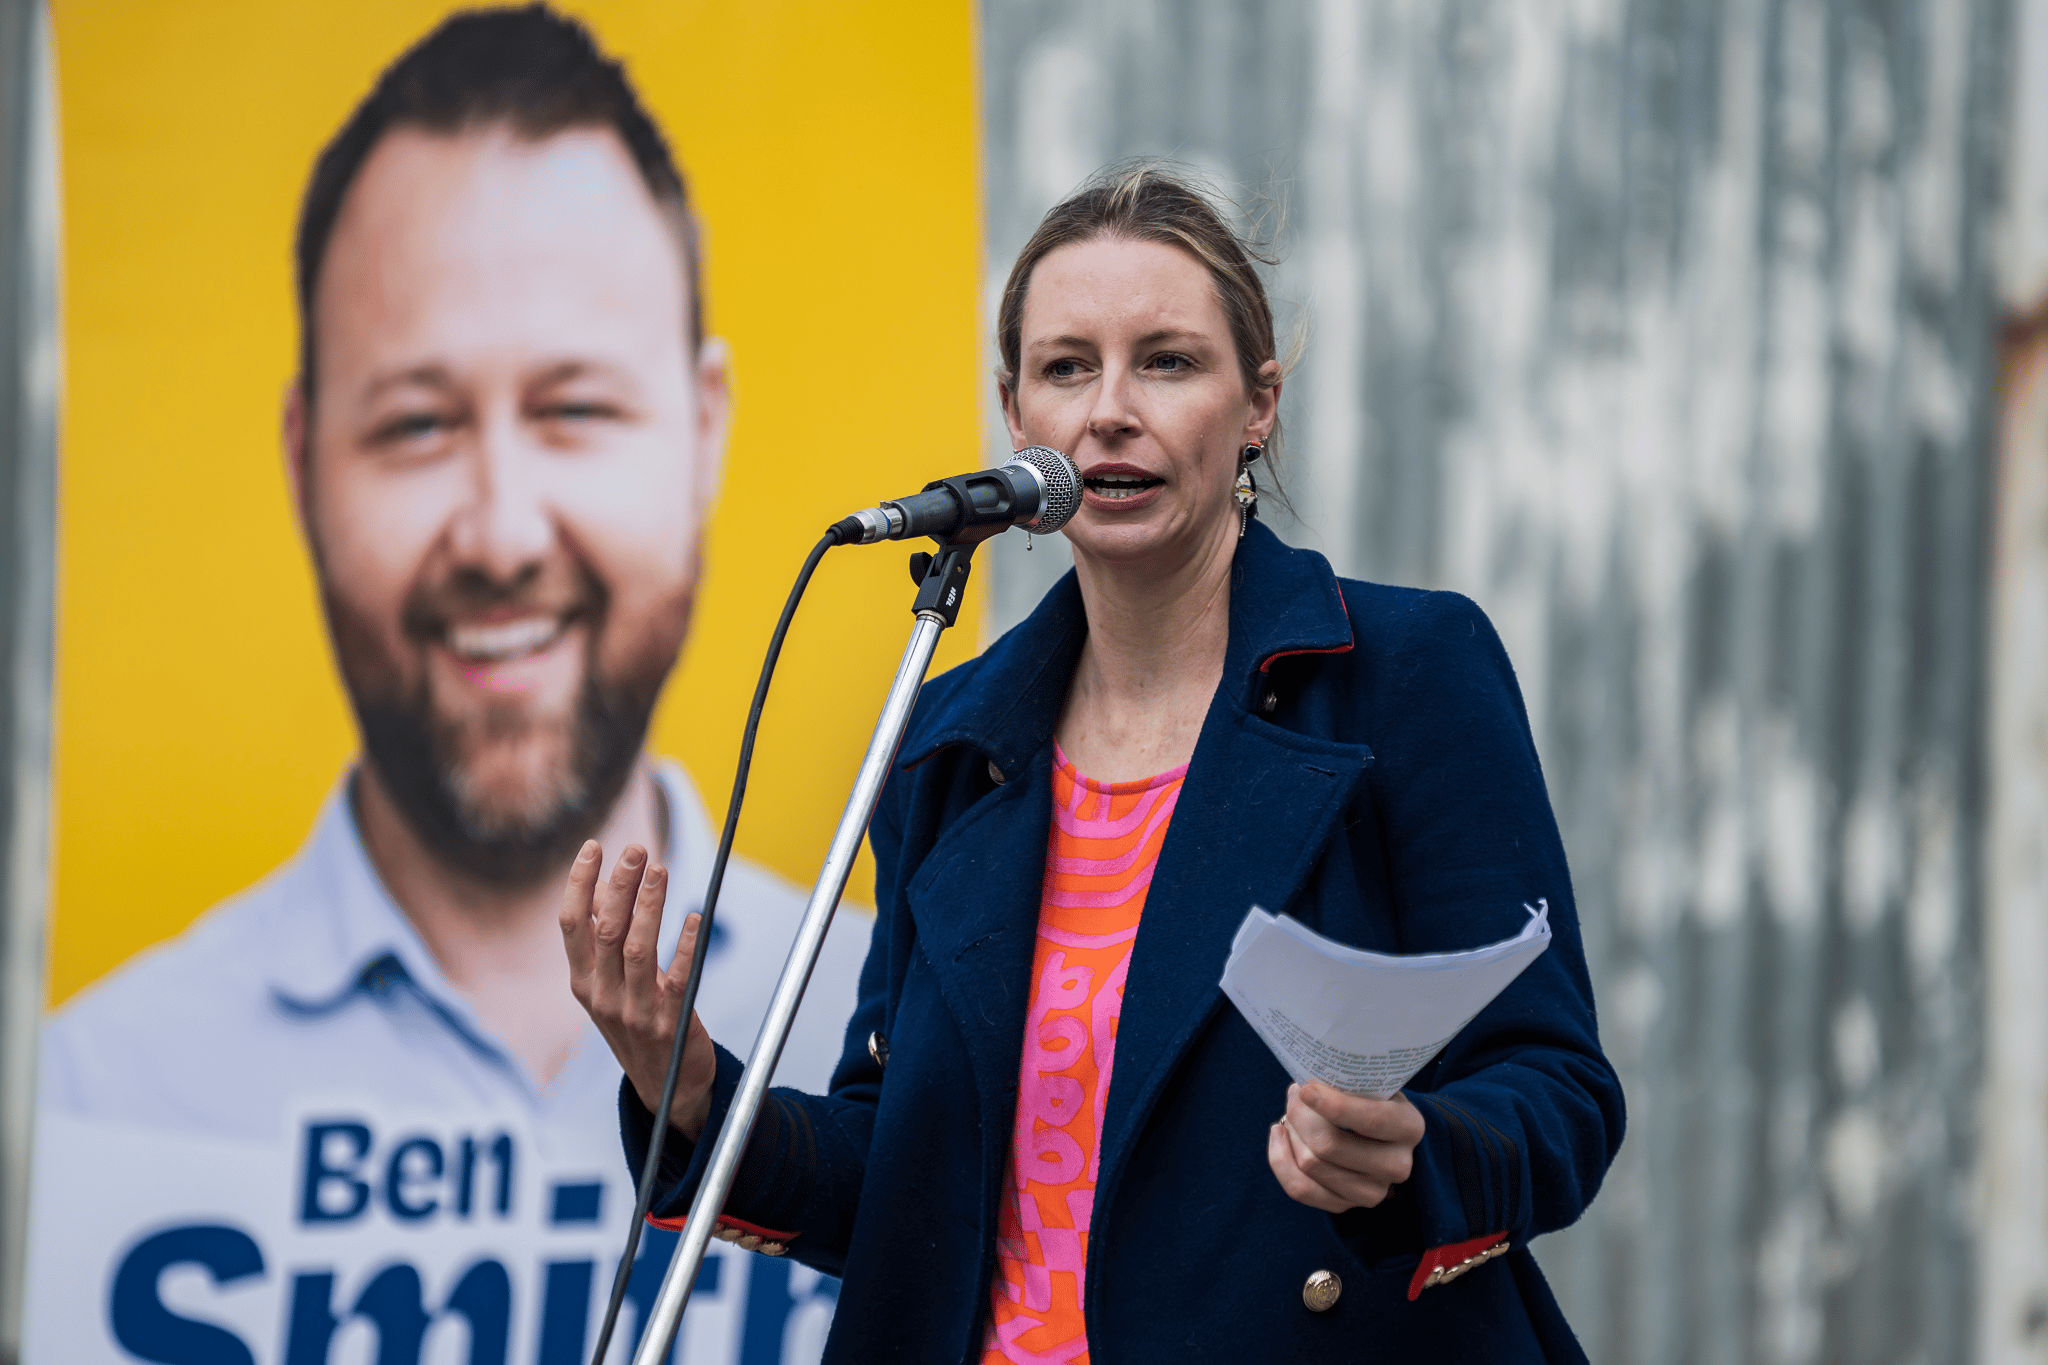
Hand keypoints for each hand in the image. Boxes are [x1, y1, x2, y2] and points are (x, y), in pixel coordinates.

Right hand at [561, 841, 717, 1139]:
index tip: (594, 846)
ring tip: (660, 870)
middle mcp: (601, 995)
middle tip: (636, 849)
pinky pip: (677, 979)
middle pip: (605, 930)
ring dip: (650, 906)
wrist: (665, 1086)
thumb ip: (604, 935)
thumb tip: (601, 885)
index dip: (579, 883)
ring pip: (638, 950)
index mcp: (582, 979)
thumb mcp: (609, 981)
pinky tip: (695, 918)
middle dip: (620, 885)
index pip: (571, 923)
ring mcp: (633, 1010)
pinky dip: (686, 946)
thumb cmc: (636, 1020)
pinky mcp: (669, 1022)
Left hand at [1267, 1082, 1425, 1212]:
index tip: (1306, 1090)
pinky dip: (1280, 1160)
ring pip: (1311, 1166)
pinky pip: (1300, 1189)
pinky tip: (1279, 1135)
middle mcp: (1397, 1165)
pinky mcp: (1346, 1206)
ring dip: (1291, 1135)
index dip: (1334, 1106)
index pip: (1371, 1120)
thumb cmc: (1368, 1100)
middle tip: (1294, 1096)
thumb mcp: (1370, 1085)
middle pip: (1330, 1146)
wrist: (1378, 1134)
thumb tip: (1304, 1086)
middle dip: (1300, 1117)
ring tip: (1290, 1114)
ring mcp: (1373, 1191)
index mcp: (1408, 1126)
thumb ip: (1346, 1083)